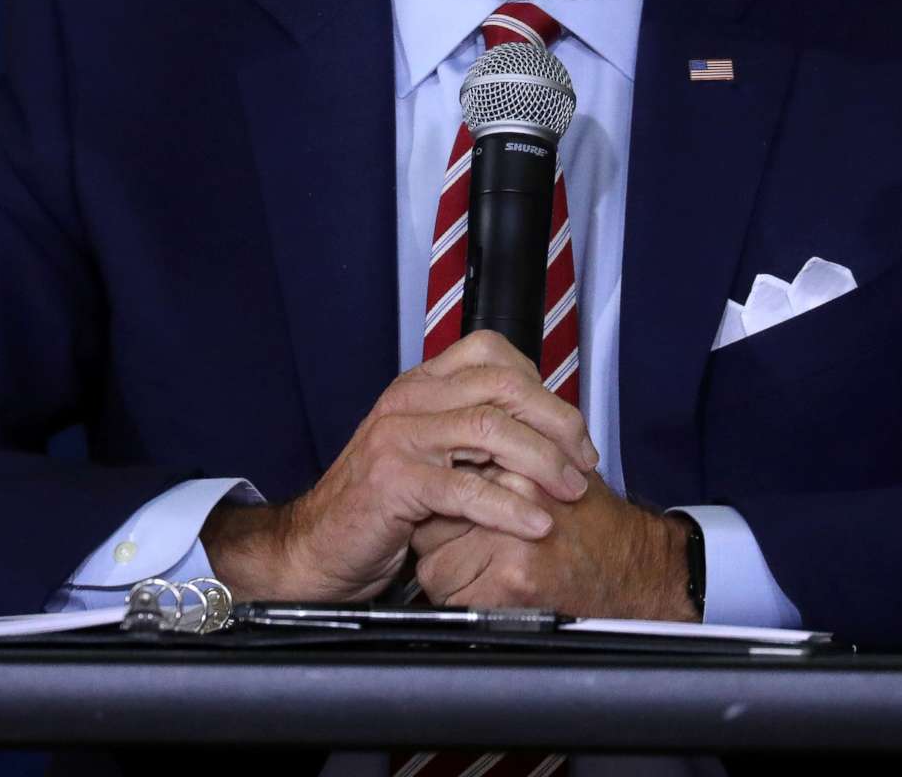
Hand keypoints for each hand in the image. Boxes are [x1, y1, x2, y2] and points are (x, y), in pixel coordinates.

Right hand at [203, 331, 600, 601]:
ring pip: (490, 429)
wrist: (318, 547)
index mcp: (420, 386)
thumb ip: (472, 437)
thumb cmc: (381, 507)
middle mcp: (409, 399)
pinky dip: (510, 506)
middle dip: (556, 422)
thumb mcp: (429, 456)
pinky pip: (466, 488)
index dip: (542, 387)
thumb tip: (544, 434)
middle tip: (583, 462)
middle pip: (502, 385)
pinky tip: (536, 524)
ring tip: (571, 492)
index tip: (572, 430)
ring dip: (542, 461)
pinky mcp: (394, 481)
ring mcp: (398, 436)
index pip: (492, 353)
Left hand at [409, 470, 694, 620]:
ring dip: (450, 578)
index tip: (451, 520)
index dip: (442, 507)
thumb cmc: (598, 528)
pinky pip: (454, 599)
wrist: (639, 571)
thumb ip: (503, 468)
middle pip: (430, 522)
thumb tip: (450, 468)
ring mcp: (510, 537)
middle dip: (439, 542)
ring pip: (433, 566)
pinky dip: (465, 605)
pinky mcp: (513, 579)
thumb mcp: (552, 476)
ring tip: (484, 577)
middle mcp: (511, 494)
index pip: (442, 481)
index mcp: (516, 464)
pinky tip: (494, 597)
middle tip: (468, 553)